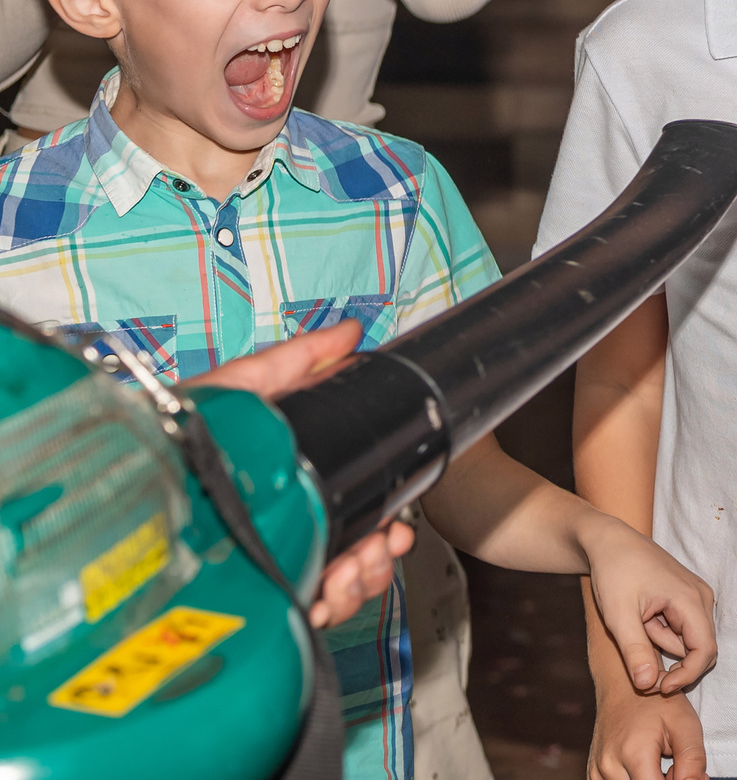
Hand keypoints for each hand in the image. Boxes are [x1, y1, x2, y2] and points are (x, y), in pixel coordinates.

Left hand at [191, 322, 415, 629]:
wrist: (133, 479)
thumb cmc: (176, 438)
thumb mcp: (241, 389)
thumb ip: (296, 361)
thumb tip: (347, 334)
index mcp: (297, 484)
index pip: (360, 508)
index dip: (387, 518)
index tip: (393, 524)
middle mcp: (289, 527)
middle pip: (362, 553)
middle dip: (378, 555)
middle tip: (372, 549)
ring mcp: (273, 563)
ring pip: (345, 586)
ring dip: (360, 580)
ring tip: (344, 570)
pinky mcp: (254, 593)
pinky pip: (309, 612)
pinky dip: (328, 606)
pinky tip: (319, 594)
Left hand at [579, 515, 716, 692]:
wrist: (608, 542)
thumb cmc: (614, 573)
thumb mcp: (619, 616)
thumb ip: (636, 652)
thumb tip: (649, 686)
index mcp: (691, 599)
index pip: (705, 650)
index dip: (686, 675)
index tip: (658, 688)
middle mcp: (701, 596)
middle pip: (700, 648)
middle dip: (672, 663)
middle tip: (639, 667)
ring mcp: (695, 595)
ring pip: (688, 639)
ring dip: (662, 644)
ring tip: (635, 626)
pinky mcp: (686, 597)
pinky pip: (681, 628)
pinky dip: (661, 633)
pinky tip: (642, 620)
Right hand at [589, 686, 706, 779]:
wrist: (624, 687)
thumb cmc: (656, 702)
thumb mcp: (685, 724)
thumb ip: (693, 760)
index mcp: (634, 754)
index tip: (680, 769)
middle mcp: (609, 766)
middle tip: (672, 765)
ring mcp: (597, 771)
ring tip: (657, 762)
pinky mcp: (594, 774)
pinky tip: (643, 768)